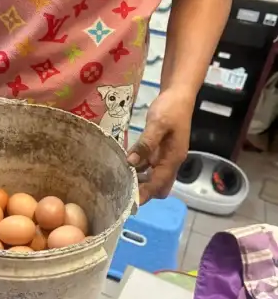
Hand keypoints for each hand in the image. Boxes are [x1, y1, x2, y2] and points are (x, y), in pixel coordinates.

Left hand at [127, 89, 193, 204]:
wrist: (180, 94)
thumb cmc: (170, 108)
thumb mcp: (157, 124)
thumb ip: (145, 144)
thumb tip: (131, 163)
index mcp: (173, 159)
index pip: (158, 184)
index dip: (144, 195)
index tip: (129, 204)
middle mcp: (171, 162)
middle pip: (159, 187)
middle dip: (144, 193)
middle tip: (122, 192)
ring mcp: (166, 157)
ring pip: (154, 178)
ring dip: (141, 182)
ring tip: (119, 183)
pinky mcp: (161, 151)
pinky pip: (150, 167)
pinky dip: (140, 171)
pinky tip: (125, 167)